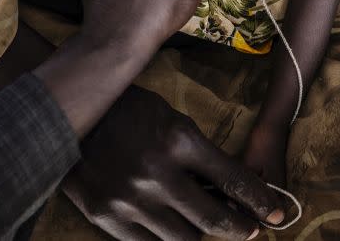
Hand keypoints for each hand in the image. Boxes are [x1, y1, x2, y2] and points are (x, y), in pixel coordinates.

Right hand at [63, 87, 285, 239]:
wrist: (63, 113)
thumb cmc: (126, 111)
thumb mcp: (170, 118)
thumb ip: (198, 155)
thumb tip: (229, 191)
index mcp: (177, 140)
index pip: (232, 181)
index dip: (260, 202)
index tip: (276, 215)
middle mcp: (157, 173)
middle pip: (212, 219)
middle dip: (240, 229)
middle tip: (251, 231)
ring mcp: (129, 199)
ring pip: (183, 239)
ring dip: (199, 233)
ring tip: (205, 224)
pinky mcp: (105, 216)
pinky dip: (164, 237)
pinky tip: (170, 227)